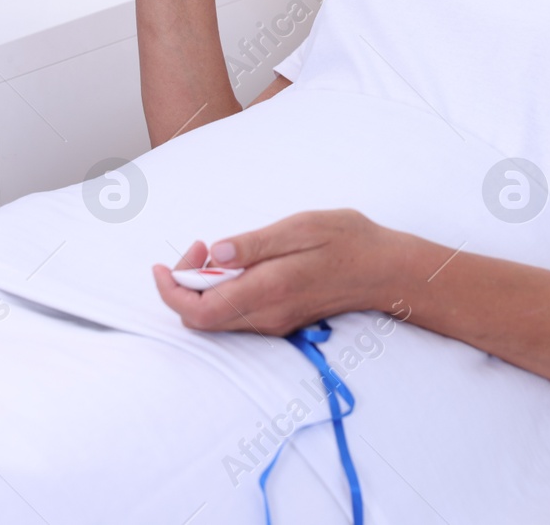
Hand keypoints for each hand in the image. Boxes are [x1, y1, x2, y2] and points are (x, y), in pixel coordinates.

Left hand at [152, 210, 396, 336]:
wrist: (385, 271)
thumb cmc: (349, 241)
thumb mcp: (302, 227)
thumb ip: (256, 243)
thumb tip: (216, 250)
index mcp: (268, 289)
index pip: (200, 310)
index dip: (171, 291)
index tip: (164, 264)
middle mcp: (267, 315)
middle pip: (201, 319)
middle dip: (184, 285)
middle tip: (199, 247)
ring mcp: (274, 322)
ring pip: (217, 319)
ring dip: (203, 288)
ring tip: (215, 251)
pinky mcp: (280, 321)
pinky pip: (235, 315)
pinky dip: (222, 292)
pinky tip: (235, 264)